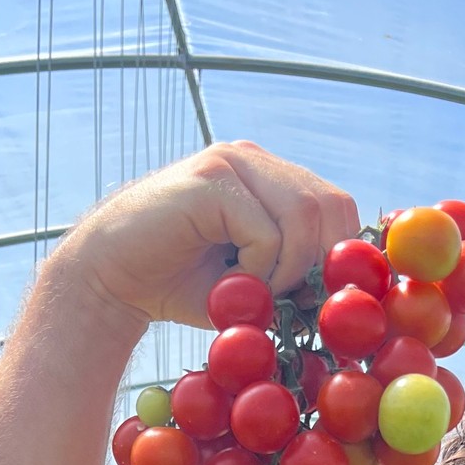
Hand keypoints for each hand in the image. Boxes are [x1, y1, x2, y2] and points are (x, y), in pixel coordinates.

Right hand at [56, 140, 360, 329]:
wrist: (110, 281)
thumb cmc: (185, 289)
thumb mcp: (258, 286)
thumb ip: (300, 279)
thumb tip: (354, 299)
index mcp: (273, 179)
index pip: (339, 208)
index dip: (343, 256)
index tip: (325, 300)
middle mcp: (256, 161)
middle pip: (331, 206)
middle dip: (321, 266)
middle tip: (290, 303)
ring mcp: (233, 162)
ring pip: (305, 215)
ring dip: (289, 270)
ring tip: (255, 293)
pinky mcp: (210, 179)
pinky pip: (266, 230)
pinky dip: (260, 269)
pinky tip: (231, 283)